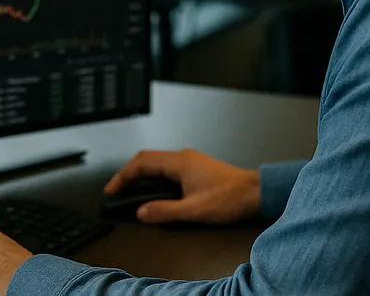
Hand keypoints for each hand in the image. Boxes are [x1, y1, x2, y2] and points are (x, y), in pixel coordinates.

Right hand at [105, 148, 261, 224]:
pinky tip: (154, 189)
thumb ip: (165, 211)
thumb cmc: (231, 198)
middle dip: (127, 174)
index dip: (123, 176)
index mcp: (179, 163)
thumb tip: (142, 212)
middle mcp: (183, 157)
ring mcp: (190, 160)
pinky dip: (154, 176)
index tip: (112, 190)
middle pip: (145, 159)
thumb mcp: (194, 210)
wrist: (256, 192)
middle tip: (117, 190)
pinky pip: (166, 166)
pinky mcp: (195, 167)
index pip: (141, 163)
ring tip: (131, 190)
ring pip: (156, 162)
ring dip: (141, 174)